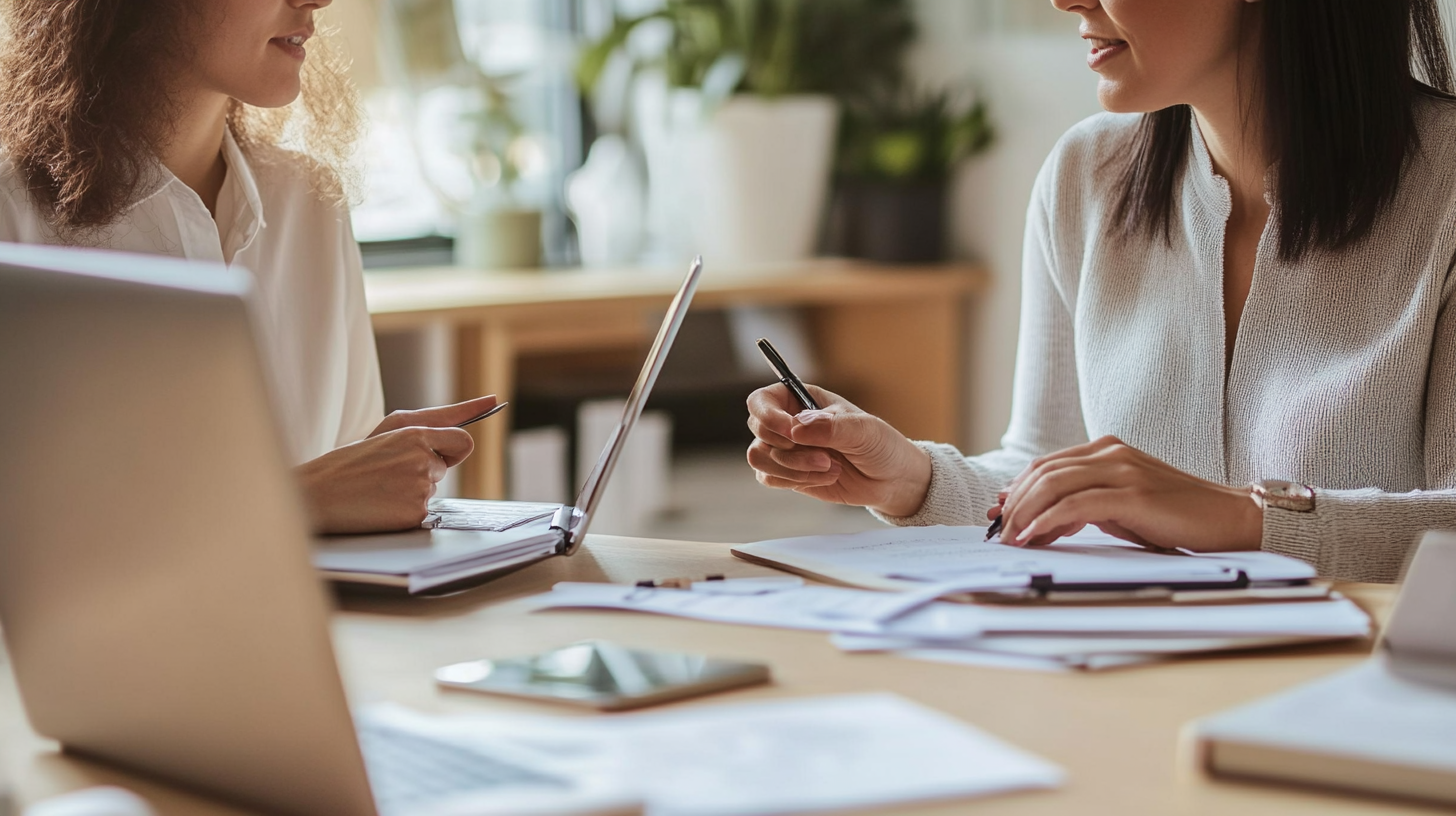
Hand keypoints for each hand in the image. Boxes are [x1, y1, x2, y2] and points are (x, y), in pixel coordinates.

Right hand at [296, 395, 498, 533]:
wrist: (318, 494)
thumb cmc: (352, 461)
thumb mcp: (387, 433)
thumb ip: (430, 426)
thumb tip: (475, 423)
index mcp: (414, 434)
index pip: (463, 440)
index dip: (458, 447)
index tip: (464, 440)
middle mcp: (421, 459)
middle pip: (445, 466)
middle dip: (427, 468)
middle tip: (391, 470)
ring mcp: (419, 487)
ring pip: (432, 488)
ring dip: (412, 489)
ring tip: (379, 487)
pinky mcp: (414, 513)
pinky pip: (422, 511)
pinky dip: (404, 510)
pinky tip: (380, 505)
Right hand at [745, 383, 930, 516]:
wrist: (891, 480)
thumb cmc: (880, 444)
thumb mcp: (863, 429)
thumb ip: (830, 427)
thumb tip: (796, 427)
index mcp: (802, 399)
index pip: (762, 399)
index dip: (768, 415)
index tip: (790, 432)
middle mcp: (788, 422)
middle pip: (757, 428)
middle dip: (789, 448)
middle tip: (825, 457)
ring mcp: (786, 449)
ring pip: (760, 457)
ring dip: (794, 467)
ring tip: (829, 468)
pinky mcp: (788, 474)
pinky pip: (769, 478)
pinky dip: (795, 481)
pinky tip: (825, 478)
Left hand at [993, 435, 1262, 551]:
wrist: (1228, 518)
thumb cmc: (1174, 517)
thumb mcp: (1121, 507)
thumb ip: (1084, 506)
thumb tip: (1041, 523)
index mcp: (1106, 450)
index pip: (1047, 464)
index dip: (1017, 487)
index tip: (998, 512)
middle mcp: (1111, 453)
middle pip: (1043, 472)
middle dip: (1014, 502)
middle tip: (998, 531)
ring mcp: (1122, 470)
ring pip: (1052, 484)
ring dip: (1023, 512)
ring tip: (1009, 538)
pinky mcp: (1132, 494)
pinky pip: (1075, 505)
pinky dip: (1047, 520)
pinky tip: (1032, 537)